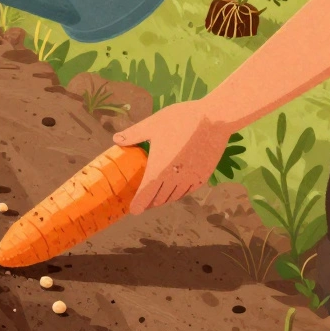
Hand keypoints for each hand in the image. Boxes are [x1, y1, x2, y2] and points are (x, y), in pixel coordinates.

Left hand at [112, 99, 232, 214]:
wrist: (214, 120)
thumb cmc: (180, 120)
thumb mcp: (152, 124)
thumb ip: (133, 134)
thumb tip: (115, 139)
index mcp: (159, 168)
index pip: (146, 194)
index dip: (139, 204)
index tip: (133, 211)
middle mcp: (175, 178)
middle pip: (160, 198)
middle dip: (149, 202)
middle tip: (143, 202)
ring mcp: (191, 179)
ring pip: (174, 196)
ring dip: (164, 199)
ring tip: (156, 198)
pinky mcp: (203, 176)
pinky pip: (188, 191)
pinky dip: (178, 193)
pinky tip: (176, 189)